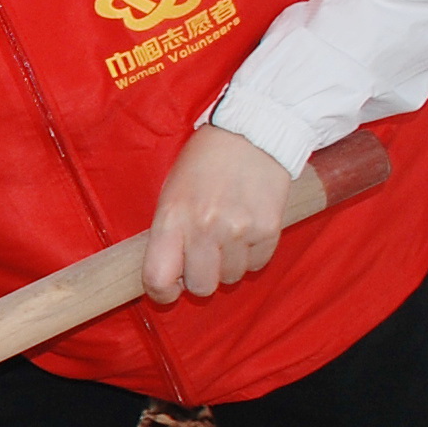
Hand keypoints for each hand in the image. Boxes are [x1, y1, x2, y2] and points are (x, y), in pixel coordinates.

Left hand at [144, 124, 291, 302]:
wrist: (252, 134)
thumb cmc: (204, 162)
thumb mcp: (171, 192)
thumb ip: (168, 232)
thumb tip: (169, 274)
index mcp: (172, 217)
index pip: (158, 277)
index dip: (161, 292)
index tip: (167, 289)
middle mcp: (205, 228)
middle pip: (201, 286)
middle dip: (199, 278)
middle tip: (202, 257)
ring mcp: (239, 230)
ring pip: (231, 278)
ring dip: (228, 265)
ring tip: (227, 235)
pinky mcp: (269, 230)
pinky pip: (257, 264)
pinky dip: (251, 255)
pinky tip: (247, 229)